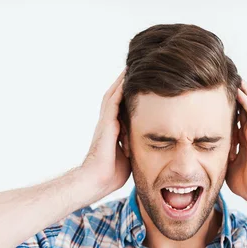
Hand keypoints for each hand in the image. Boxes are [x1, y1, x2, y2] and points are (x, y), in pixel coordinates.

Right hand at [81, 67, 130, 195]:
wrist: (97, 180)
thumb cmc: (111, 174)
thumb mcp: (129, 157)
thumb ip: (134, 147)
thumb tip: (149, 147)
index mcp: (113, 130)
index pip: (122, 108)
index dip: (129, 95)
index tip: (139, 83)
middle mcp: (108, 123)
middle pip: (117, 97)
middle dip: (124, 83)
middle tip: (133, 67)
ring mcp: (106, 122)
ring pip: (114, 95)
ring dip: (121, 81)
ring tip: (130, 66)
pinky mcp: (107, 124)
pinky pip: (114, 102)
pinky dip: (120, 89)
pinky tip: (126, 78)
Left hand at [226, 78, 246, 205]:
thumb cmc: (244, 181)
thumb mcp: (226, 161)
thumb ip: (219, 151)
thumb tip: (202, 149)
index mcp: (244, 137)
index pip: (237, 114)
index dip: (230, 103)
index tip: (217, 92)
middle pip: (246, 105)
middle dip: (239, 92)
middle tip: (227, 78)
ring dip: (245, 90)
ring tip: (235, 77)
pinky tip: (239, 90)